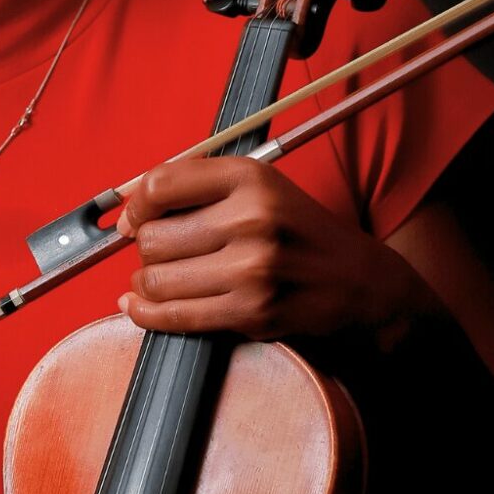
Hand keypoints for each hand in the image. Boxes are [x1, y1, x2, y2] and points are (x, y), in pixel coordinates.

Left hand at [113, 156, 429, 349]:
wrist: (364, 285)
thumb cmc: (301, 236)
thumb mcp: (263, 190)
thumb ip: (200, 190)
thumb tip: (128, 215)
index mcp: (252, 178)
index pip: (161, 185)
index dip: (137, 207)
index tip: (135, 220)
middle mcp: (253, 217)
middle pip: (153, 237)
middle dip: (148, 251)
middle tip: (165, 256)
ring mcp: (253, 268)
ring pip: (156, 278)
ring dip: (148, 284)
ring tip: (163, 281)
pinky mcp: (252, 311)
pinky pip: (174, 315)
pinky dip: (147, 314)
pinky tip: (143, 307)